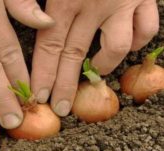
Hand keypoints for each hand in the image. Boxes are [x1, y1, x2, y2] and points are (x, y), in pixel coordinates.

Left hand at [31, 0, 158, 115]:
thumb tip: (36, 24)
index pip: (50, 45)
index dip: (44, 73)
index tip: (40, 96)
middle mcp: (94, 3)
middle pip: (75, 54)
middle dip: (66, 85)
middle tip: (60, 108)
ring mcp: (123, 1)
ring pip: (116, 47)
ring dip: (104, 65)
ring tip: (96, 71)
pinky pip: (146, 29)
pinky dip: (137, 42)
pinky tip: (125, 45)